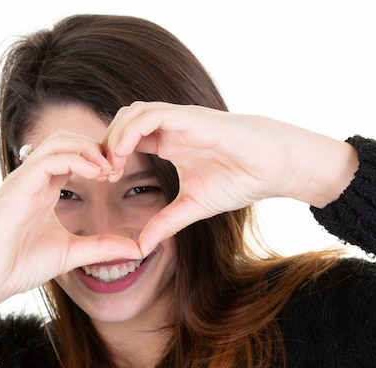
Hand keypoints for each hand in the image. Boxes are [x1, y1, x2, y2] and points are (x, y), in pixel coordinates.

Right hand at [0, 131, 141, 338]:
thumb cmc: (17, 266)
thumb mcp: (71, 254)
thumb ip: (102, 248)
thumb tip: (137, 249)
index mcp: (44, 189)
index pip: (73, 155)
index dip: (99, 158)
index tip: (118, 174)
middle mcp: (33, 179)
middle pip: (66, 140)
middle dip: (96, 147)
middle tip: (117, 166)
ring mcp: (23, 181)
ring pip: (57, 143)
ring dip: (88, 149)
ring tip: (109, 167)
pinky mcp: (16, 189)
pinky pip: (47, 160)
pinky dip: (75, 159)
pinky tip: (95, 173)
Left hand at [105, 102, 357, 253]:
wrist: (273, 168)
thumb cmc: (240, 180)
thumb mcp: (193, 206)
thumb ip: (166, 222)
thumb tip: (141, 247)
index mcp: (169, 143)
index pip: (128, 139)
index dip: (111, 156)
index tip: (105, 180)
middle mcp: (171, 127)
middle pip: (123, 122)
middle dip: (106, 144)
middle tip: (102, 172)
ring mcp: (180, 120)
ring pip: (133, 113)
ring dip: (115, 135)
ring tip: (110, 164)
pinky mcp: (191, 118)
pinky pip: (151, 114)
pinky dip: (131, 130)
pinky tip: (124, 152)